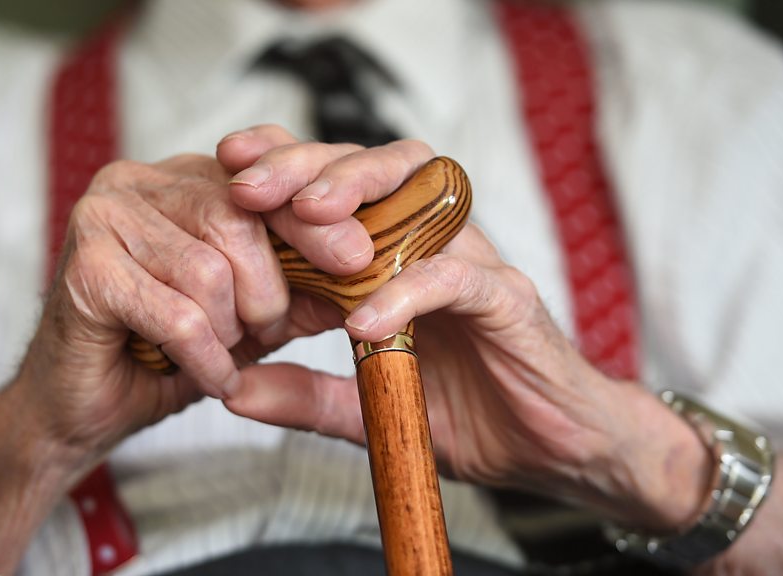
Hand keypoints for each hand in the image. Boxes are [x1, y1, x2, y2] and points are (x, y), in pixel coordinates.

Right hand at [0, 125, 435, 571]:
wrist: (81, 407)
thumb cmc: (163, 353)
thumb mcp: (247, 314)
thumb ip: (297, 284)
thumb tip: (365, 264)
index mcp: (177, 179)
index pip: (261, 178)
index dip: (314, 219)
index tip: (358, 259)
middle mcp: (136, 181)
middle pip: (238, 219)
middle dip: (268, 292)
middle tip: (266, 334)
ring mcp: (102, 216)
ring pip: (210, 270)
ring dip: (230, 330)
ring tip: (222, 355)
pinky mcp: (85, 266)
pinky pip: (178, 314)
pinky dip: (205, 357)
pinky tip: (207, 377)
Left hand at [222, 130, 714, 533]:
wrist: (556, 452)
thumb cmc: (471, 416)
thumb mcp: (370, 408)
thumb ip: (306, 395)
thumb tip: (232, 389)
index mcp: (395, 259)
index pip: (339, 188)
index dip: (285, 168)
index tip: (227, 170)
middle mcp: (432, 247)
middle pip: (372, 169)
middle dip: (307, 164)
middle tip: (249, 185)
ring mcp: (472, 266)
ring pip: (420, 195)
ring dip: (357, 193)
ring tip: (301, 215)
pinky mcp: (507, 300)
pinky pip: (456, 278)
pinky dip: (407, 292)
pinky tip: (363, 319)